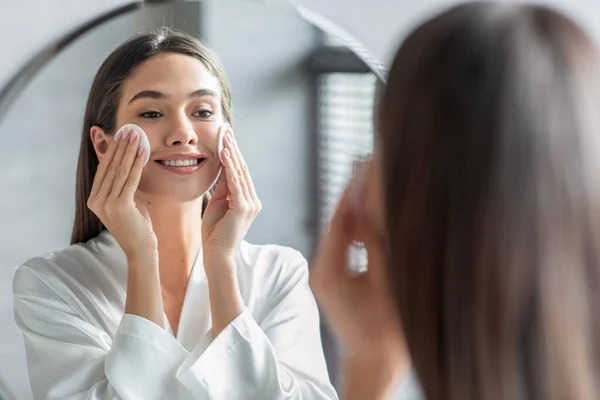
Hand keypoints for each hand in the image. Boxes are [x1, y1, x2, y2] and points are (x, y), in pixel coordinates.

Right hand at [87, 128, 156, 259]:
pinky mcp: (120, 206)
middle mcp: (97, 201)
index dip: (111, 151)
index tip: (119, 135)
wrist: (141, 248)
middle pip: (110, 167)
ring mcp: (106, 204)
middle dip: (120, 147)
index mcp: (95, 199)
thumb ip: (125, 184)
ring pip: (120, 171)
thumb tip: (130, 161)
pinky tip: (142, 153)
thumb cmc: (138, 225)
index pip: (103, 170)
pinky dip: (137, 164)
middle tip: (128, 130)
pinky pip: (130, 179)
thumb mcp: (128, 200)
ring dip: (129, 151)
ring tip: (136, 137)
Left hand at [202, 125, 261, 264]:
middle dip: (233, 148)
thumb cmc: (214, 234)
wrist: (217, 255)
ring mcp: (250, 204)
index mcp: (247, 201)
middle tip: (226, 130)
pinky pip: (235, 182)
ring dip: (231, 153)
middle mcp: (252, 201)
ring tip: (225, 136)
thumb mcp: (218, 205)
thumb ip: (223, 188)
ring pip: (239, 173)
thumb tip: (223, 168)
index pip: (240, 173)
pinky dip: (230, 166)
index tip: (225, 138)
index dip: (232, 154)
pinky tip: (225, 153)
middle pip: (241, 169)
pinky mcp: (243, 207)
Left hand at [309, 166, 408, 389]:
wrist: (374, 363)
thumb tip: (369, 208)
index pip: (339, 220)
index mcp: (328, 271)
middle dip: (353, 192)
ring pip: (340, 231)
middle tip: (364, 161)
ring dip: (354, 206)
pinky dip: (356, 226)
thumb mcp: (385, 283)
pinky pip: (343, 243)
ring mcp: (325, 273)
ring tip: (367, 176)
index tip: (362, 163)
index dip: (353, 190)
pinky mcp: (333, 276)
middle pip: (337, 221)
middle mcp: (320, 269)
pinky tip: (367, 208)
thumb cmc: (384, 332)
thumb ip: (376, 245)